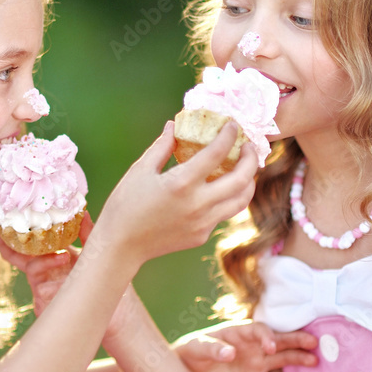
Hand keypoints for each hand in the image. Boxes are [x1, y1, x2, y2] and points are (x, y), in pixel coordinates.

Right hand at [0, 213, 94, 315]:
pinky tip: (65, 283)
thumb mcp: (97, 254)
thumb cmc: (104, 284)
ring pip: (33, 269)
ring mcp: (44, 288)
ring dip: (45, 261)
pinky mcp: (46, 305)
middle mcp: (45, 272)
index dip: (17, 233)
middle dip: (10, 244)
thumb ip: (87, 233)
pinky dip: (53, 284)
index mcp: (54, 257)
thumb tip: (82, 211)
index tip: (6, 219)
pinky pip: (42, 291)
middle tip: (6, 232)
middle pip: (20, 256)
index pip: (32, 244)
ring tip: (65, 257)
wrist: (117, 314)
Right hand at [93, 121, 257, 267]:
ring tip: (244, 169)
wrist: (121, 246)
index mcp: (181, 183)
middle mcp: (198, 204)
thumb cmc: (125, 204)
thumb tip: (174, 126)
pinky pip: (223, 214)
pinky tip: (221, 188)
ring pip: (241, 200)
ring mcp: (203, 223)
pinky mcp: (202, 236)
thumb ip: (162, 147)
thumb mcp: (140, 170)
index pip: (216, 153)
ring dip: (248, 181)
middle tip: (248, 147)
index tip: (231, 125)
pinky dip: (228, 197)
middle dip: (251, 159)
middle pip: (241, 179)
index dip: (228, 135)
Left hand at [174, 321, 318, 371]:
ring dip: (299, 360)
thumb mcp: (196, 347)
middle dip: (296, 340)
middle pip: (279, 341)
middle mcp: (253, 347)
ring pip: (283, 360)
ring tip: (315, 362)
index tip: (269, 347)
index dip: (267, 336)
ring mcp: (257, 365)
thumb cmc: (191, 353)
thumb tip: (230, 353)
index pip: (260, 330)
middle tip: (314, 343)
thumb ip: (212, 348)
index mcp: (240, 333)